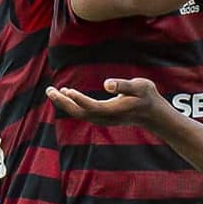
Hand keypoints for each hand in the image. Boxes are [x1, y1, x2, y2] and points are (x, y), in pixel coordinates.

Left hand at [45, 78, 165, 128]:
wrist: (153, 114)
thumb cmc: (147, 97)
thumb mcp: (140, 86)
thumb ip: (123, 85)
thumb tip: (106, 84)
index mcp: (113, 110)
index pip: (91, 107)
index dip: (78, 100)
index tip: (66, 90)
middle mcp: (105, 117)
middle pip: (79, 113)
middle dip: (63, 102)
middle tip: (49, 90)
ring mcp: (103, 120)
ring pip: (79, 114)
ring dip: (65, 104)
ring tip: (53, 91)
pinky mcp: (102, 118)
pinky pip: (83, 113)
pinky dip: (72, 105)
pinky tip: (67, 95)